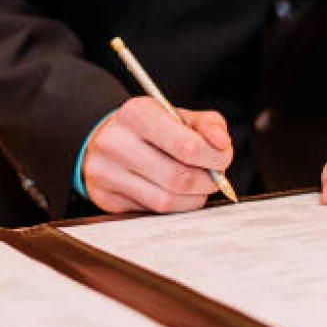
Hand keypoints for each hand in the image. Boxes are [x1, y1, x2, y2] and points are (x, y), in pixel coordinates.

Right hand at [83, 97, 232, 213]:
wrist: (104, 141)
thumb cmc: (146, 128)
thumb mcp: (176, 115)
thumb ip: (207, 124)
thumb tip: (222, 144)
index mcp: (136, 114)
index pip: (187, 146)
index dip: (215, 158)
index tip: (222, 158)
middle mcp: (116, 142)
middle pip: (180, 177)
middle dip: (208, 181)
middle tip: (213, 177)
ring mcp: (106, 173)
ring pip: (167, 201)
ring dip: (193, 198)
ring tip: (196, 185)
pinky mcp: (105, 198)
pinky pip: (152, 212)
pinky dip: (173, 206)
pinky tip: (173, 192)